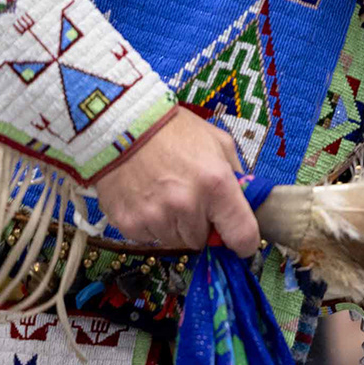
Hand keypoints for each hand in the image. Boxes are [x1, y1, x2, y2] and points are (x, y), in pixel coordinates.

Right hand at [92, 105, 259, 255]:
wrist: (119, 122)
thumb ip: (236, 177)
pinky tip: (143, 198)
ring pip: (175, 242)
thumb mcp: (216, 142)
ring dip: (173, 226)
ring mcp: (156, 217)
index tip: (237, 239)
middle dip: (199, 225)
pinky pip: (148, 238)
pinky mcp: (130, 224)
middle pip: (203, 241)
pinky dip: (148, 223)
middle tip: (186, 197)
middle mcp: (187, 205)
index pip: (242, 237)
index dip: (243, 242)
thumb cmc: (172, 130)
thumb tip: (244, 207)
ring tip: (162, 194)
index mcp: (216, 184)